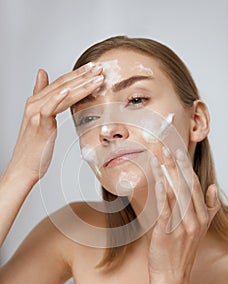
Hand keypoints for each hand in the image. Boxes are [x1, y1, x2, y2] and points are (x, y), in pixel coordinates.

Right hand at [8, 63, 103, 182]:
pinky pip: (49, 108)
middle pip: (62, 85)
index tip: (93, 68)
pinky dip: (58, 98)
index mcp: (37, 102)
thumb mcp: (39, 119)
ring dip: (80, 84)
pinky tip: (69, 90)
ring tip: (96, 77)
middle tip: (99, 67)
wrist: (24, 167)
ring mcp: (36, 113)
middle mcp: (35, 104)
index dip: (77, 74)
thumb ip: (43, 97)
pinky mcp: (39, 124)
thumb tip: (42, 74)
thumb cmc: (34, 148)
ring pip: (61, 93)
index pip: (60, 83)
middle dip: (82, 75)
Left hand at [148, 146, 219, 279]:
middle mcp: (194, 220)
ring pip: (174, 193)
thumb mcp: (201, 228)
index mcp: (202, 216)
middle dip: (175, 165)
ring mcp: (181, 226)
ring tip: (157, 157)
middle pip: (184, 185)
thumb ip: (209, 207)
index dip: (186, 167)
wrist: (172, 275)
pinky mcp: (167, 232)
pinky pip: (165, 208)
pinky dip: (161, 192)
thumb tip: (213, 186)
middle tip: (166, 147)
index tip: (178, 151)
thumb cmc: (182, 249)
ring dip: (165, 173)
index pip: (194, 185)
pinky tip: (157, 178)